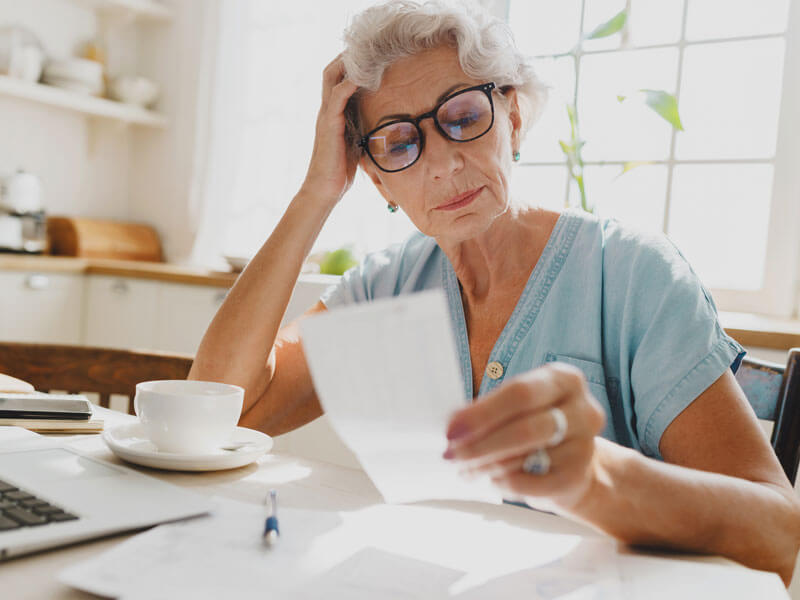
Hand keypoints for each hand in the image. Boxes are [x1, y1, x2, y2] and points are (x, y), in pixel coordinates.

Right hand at [299, 54, 359, 205]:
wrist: (325, 189)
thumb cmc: (341, 170)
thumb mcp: (356, 142)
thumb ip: (363, 128)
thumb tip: (384, 123)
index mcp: (334, 112)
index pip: (338, 78)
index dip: (350, 64)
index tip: (369, 53)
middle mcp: (327, 109)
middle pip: (331, 70)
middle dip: (347, 55)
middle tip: (367, 45)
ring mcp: (326, 115)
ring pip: (332, 77)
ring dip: (348, 62)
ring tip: (366, 50)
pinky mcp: (329, 124)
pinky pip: (337, 96)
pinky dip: (349, 83)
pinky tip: (363, 75)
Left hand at [443, 362, 606, 509]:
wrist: (577, 463)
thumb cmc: (537, 424)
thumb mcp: (520, 406)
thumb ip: (490, 410)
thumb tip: (454, 425)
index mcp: (564, 379)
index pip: (520, 394)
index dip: (482, 414)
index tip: (452, 429)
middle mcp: (583, 410)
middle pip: (524, 429)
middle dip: (480, 444)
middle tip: (451, 454)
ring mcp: (585, 446)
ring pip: (524, 459)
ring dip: (485, 466)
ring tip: (464, 468)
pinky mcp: (577, 477)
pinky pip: (529, 485)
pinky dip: (503, 483)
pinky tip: (490, 480)